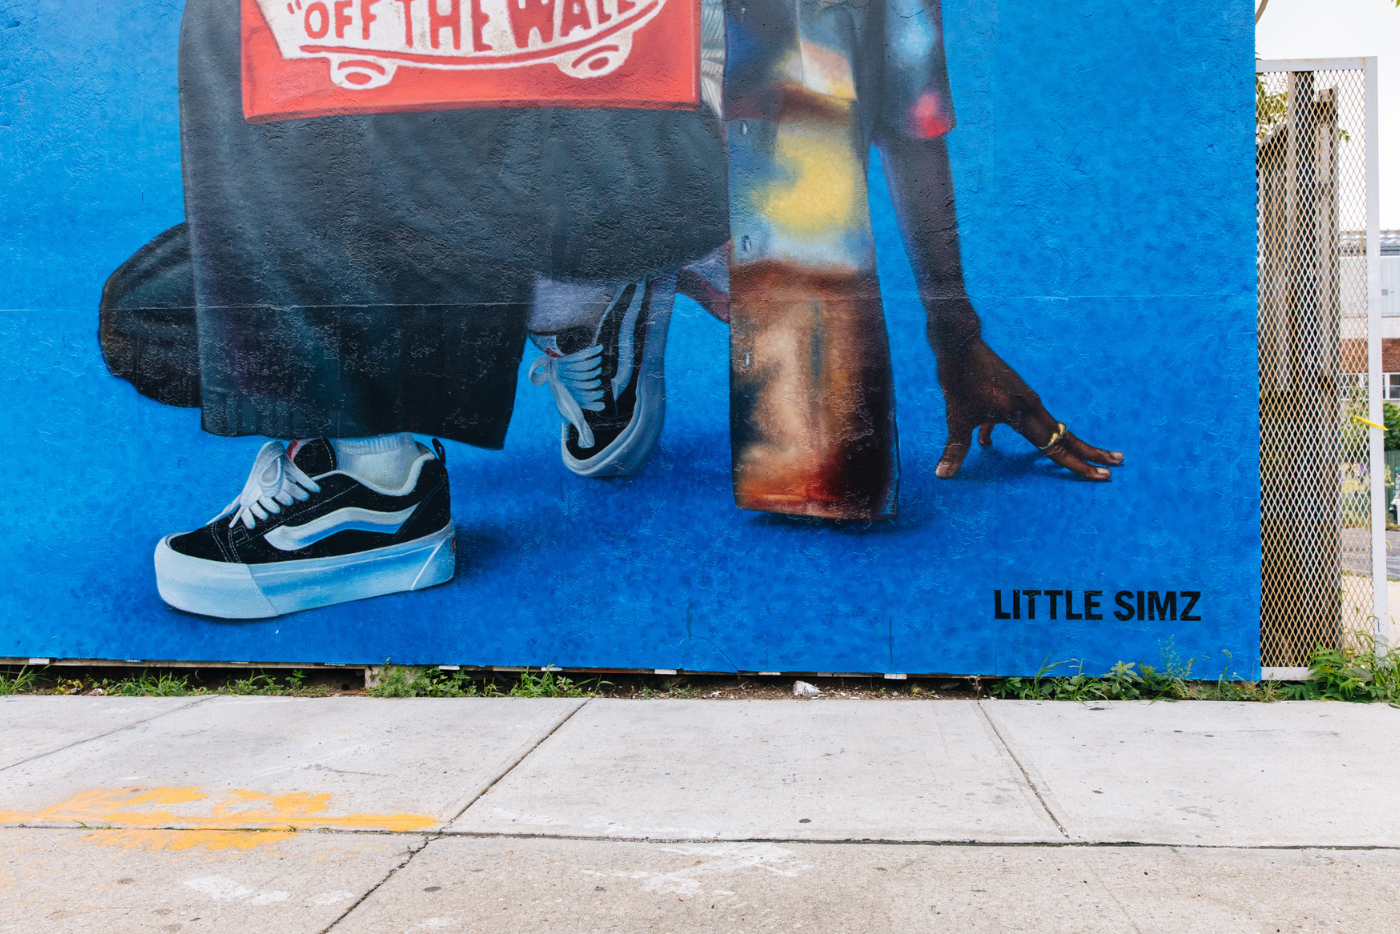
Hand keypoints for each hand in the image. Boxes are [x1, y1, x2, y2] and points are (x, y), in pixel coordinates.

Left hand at [933, 337, 1122, 480]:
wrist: (960, 343)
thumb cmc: (959, 380)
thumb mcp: (956, 418)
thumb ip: (955, 449)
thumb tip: (942, 476)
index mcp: (1021, 414)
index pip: (1054, 448)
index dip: (1078, 465)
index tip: (1102, 476)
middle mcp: (1031, 405)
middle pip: (1065, 435)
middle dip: (1089, 452)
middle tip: (1117, 463)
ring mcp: (1026, 397)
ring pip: (1049, 426)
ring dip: (1063, 443)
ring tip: (1085, 454)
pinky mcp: (1016, 392)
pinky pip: (1026, 418)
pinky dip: (1020, 431)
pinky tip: (987, 440)